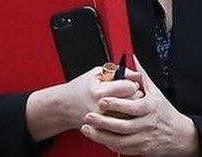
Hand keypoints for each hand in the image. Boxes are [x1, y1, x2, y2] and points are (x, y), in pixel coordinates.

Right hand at [25, 66, 141, 140]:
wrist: (64, 106)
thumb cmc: (81, 87)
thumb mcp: (98, 72)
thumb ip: (120, 71)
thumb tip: (137, 74)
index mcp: (100, 92)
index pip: (130, 87)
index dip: (133, 83)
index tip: (130, 83)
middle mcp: (101, 108)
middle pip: (133, 101)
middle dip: (134, 95)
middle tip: (127, 92)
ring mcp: (102, 121)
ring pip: (130, 114)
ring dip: (130, 107)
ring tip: (123, 100)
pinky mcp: (103, 129)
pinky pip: (122, 123)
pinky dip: (123, 116)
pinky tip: (118, 111)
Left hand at [81, 55, 198, 156]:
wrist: (178, 135)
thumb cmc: (164, 112)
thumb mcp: (156, 92)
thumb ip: (141, 76)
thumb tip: (133, 59)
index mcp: (151, 108)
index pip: (132, 106)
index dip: (116, 104)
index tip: (102, 100)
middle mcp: (147, 124)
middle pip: (123, 125)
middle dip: (103, 121)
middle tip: (88, 115)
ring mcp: (144, 138)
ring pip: (120, 140)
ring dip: (101, 135)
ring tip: (87, 128)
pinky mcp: (140, 149)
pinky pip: (122, 148)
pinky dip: (109, 144)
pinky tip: (99, 137)